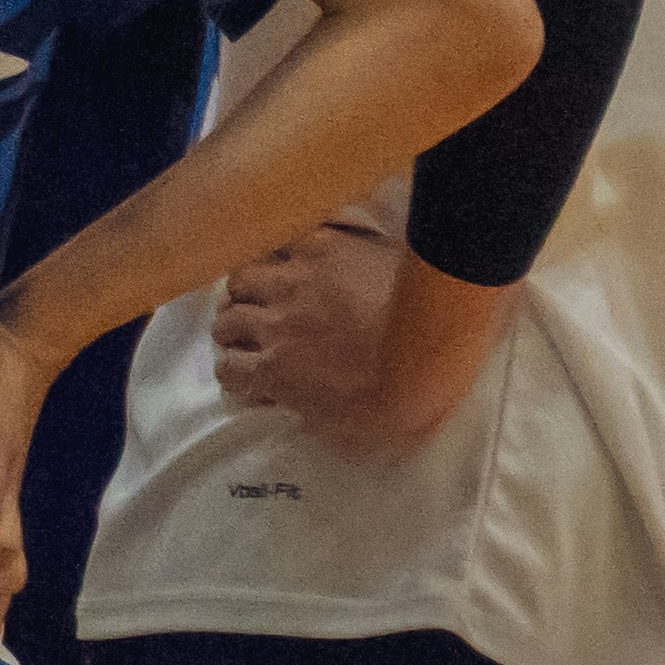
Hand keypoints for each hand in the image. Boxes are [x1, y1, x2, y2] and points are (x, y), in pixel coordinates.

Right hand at [210, 227, 403, 428]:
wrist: (437, 331)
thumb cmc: (406, 392)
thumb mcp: (357, 428)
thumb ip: (318, 421)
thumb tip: (303, 420)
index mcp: (278, 372)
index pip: (228, 370)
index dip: (235, 373)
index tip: (248, 374)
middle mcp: (272, 322)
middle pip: (227, 320)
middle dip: (234, 327)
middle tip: (251, 328)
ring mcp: (293, 279)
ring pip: (241, 276)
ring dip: (247, 285)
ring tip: (262, 286)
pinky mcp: (320, 244)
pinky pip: (284, 236)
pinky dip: (284, 244)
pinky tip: (294, 248)